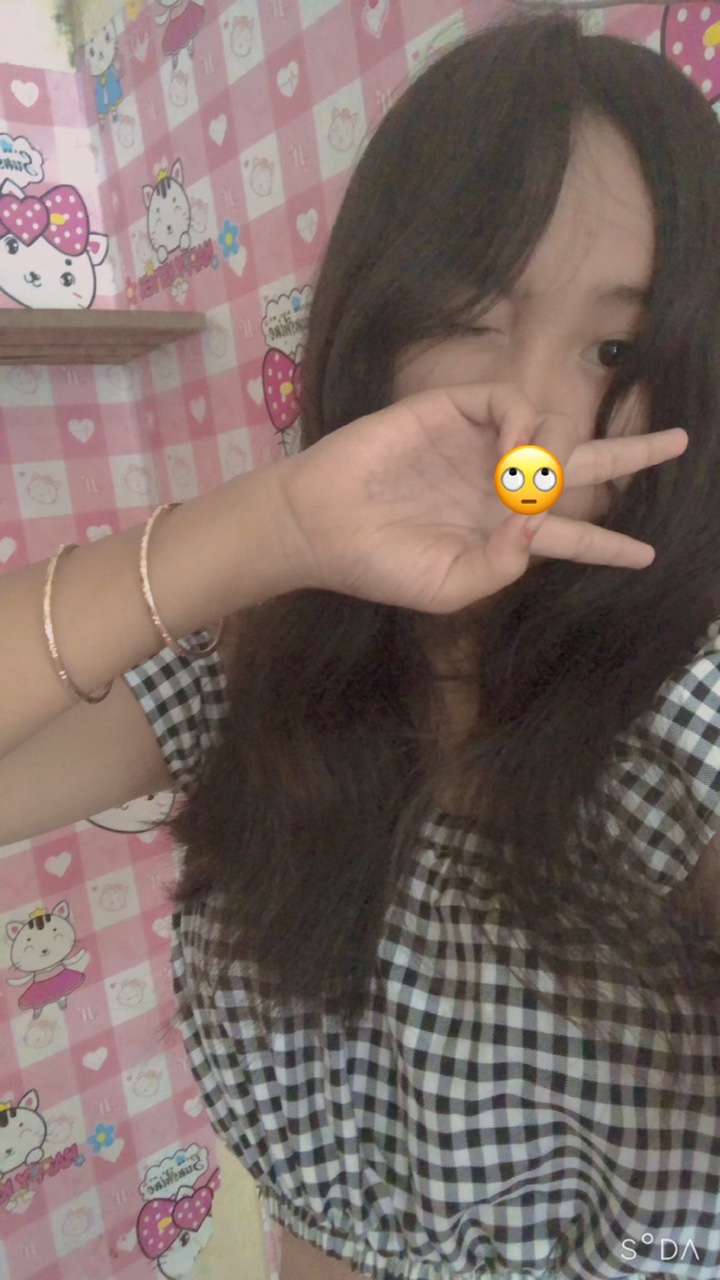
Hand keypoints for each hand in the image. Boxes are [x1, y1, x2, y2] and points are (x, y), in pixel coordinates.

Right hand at [274, 382, 687, 613]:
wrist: (322, 525)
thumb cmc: (380, 565)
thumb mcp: (447, 588)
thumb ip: (502, 568)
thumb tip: (539, 526)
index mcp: (501, 534)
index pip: (567, 539)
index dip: (606, 546)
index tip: (645, 555)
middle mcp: (499, 487)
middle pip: (580, 470)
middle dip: (629, 456)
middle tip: (677, 443)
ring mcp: (479, 447)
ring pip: (552, 431)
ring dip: (557, 449)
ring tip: (527, 474)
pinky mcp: (453, 412)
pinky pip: (511, 403)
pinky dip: (523, 422)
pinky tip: (512, 448)